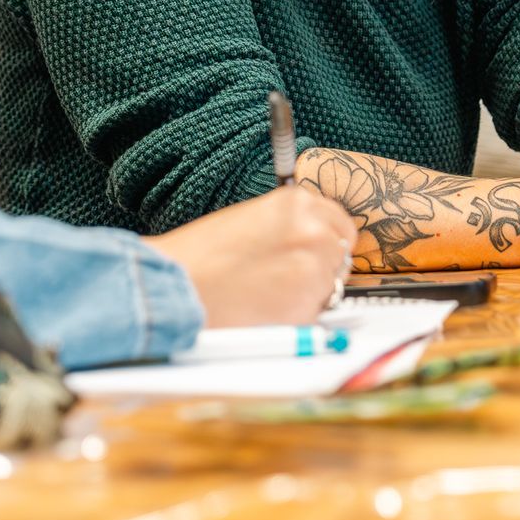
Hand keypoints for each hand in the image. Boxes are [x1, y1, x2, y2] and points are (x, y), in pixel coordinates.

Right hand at [144, 188, 357, 326]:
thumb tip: (313, 240)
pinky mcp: (309, 306)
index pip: (341, 223)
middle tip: (285, 278)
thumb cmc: (202, 254)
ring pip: (332, 287)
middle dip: (321, 268)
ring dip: (310, 293)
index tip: (312, 253)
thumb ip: (288, 225)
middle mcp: (314, 231)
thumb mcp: (250, 219)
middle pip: (341, 256)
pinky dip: (298, 317)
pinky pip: (317, 314)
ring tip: (267, 293)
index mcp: (298, 203)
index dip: (326, 242)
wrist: (179, 287)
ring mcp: (315, 269)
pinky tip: (266, 309)